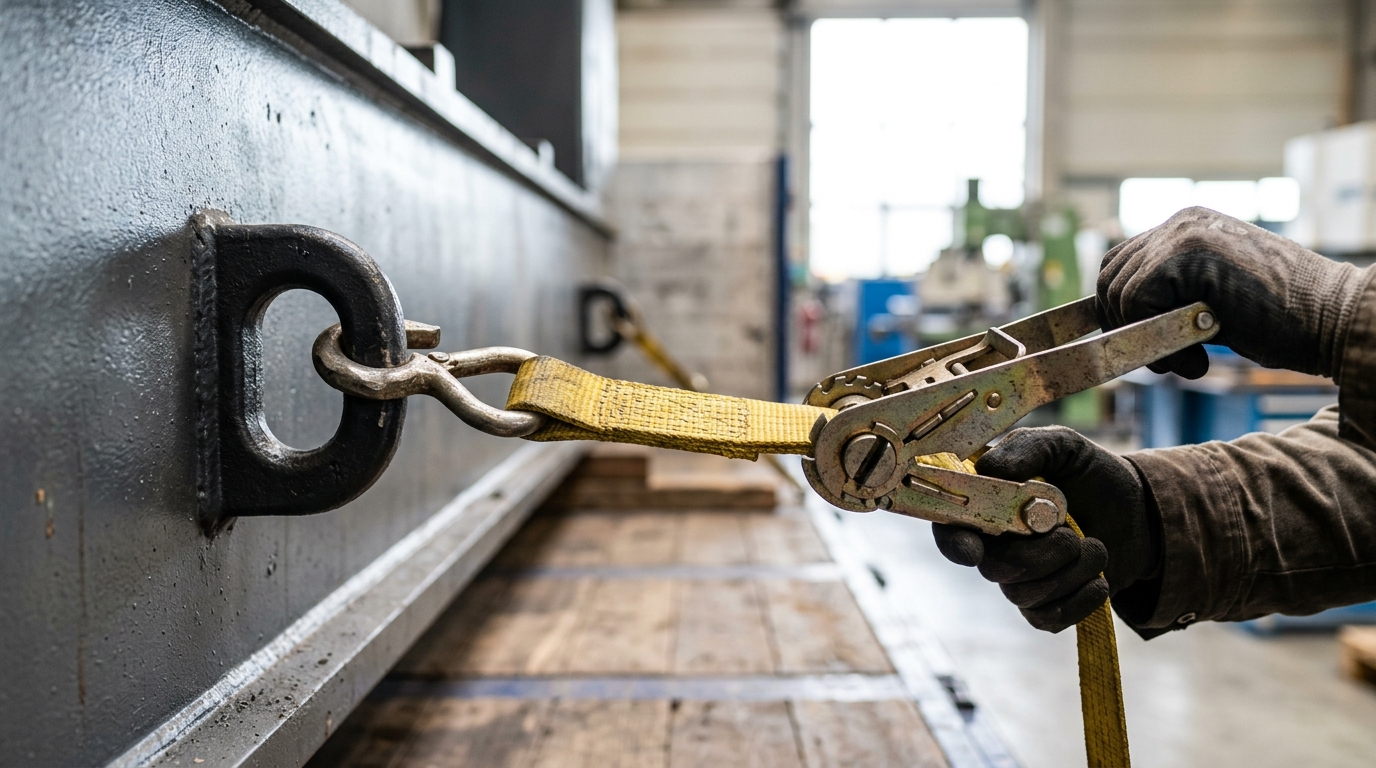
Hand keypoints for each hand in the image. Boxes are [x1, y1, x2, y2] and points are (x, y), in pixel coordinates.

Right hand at [931, 428, 1158, 632]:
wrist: (1138, 511)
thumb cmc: (1089, 473)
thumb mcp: (1062, 446)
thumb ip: (1027, 449)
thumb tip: (990, 468)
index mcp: (987, 505)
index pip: (950, 530)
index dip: (954, 543)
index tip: (975, 549)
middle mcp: (995, 546)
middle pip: (992, 569)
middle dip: (1039, 554)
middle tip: (1070, 533)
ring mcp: (1020, 580)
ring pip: (1023, 595)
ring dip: (1069, 572)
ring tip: (1095, 547)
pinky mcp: (1046, 606)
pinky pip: (1047, 619)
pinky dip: (1080, 599)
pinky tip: (1098, 578)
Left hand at [1097, 206, 1365, 378]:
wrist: (1334, 318)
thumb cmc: (1280, 319)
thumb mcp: (1209, 299)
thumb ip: (1168, 295)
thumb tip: (1114, 322)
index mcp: (1186, 227)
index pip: (1120, 265)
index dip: (1121, 312)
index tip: (1149, 345)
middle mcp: (1180, 222)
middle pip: (1110, 277)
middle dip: (1126, 328)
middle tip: (1169, 360)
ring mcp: (1183, 233)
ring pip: (1120, 294)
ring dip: (1146, 342)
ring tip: (1191, 362)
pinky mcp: (1187, 254)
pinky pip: (1136, 302)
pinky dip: (1159, 343)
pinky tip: (1199, 361)